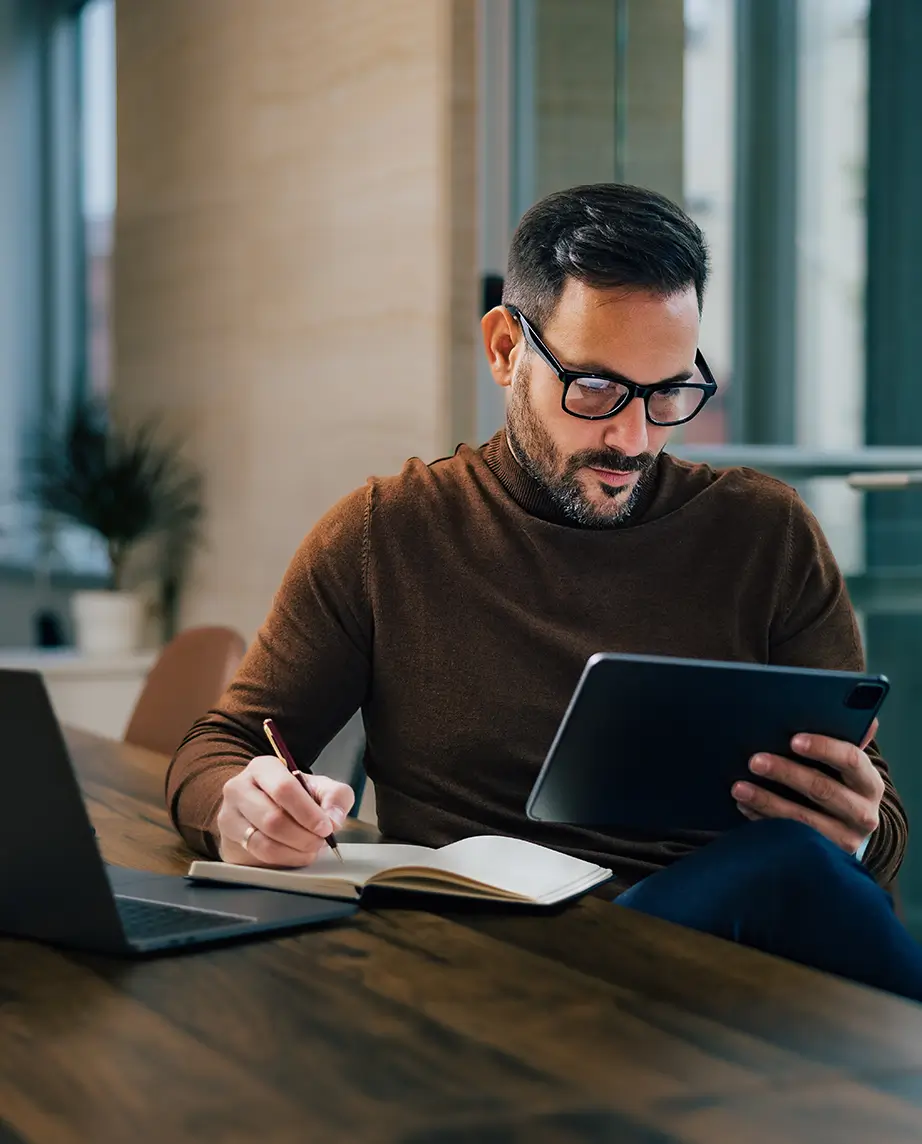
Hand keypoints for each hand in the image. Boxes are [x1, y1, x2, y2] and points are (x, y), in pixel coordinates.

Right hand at [217, 754, 353, 866]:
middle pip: (272, 819)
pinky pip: (257, 858)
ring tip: (310, 850)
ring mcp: (228, 816)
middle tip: (320, 842)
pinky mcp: (228, 842)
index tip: (326, 828)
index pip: (284, 789)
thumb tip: (334, 819)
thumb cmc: (295, 797)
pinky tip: (295, 855)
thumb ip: (336, 797)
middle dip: (303, 836)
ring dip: (294, 852)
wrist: (265, 810)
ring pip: (262, 842)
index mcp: (263, 768)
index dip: (308, 812)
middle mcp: (238, 788)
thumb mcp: (321, 789)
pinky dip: (283, 861)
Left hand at [732, 719, 882, 854]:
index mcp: (869, 782)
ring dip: (766, 801)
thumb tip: (852, 707)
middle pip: (822, 789)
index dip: (823, 747)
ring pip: (801, 818)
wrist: (850, 831)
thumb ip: (844, 740)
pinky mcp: (824, 856)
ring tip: (739, 788)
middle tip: (754, 760)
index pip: (851, 760)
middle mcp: (863, 812)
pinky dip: (763, 820)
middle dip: (785, 772)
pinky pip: (789, 837)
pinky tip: (745, 806)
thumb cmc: (840, 786)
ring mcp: (845, 838)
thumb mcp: (846, 768)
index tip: (793, 739)